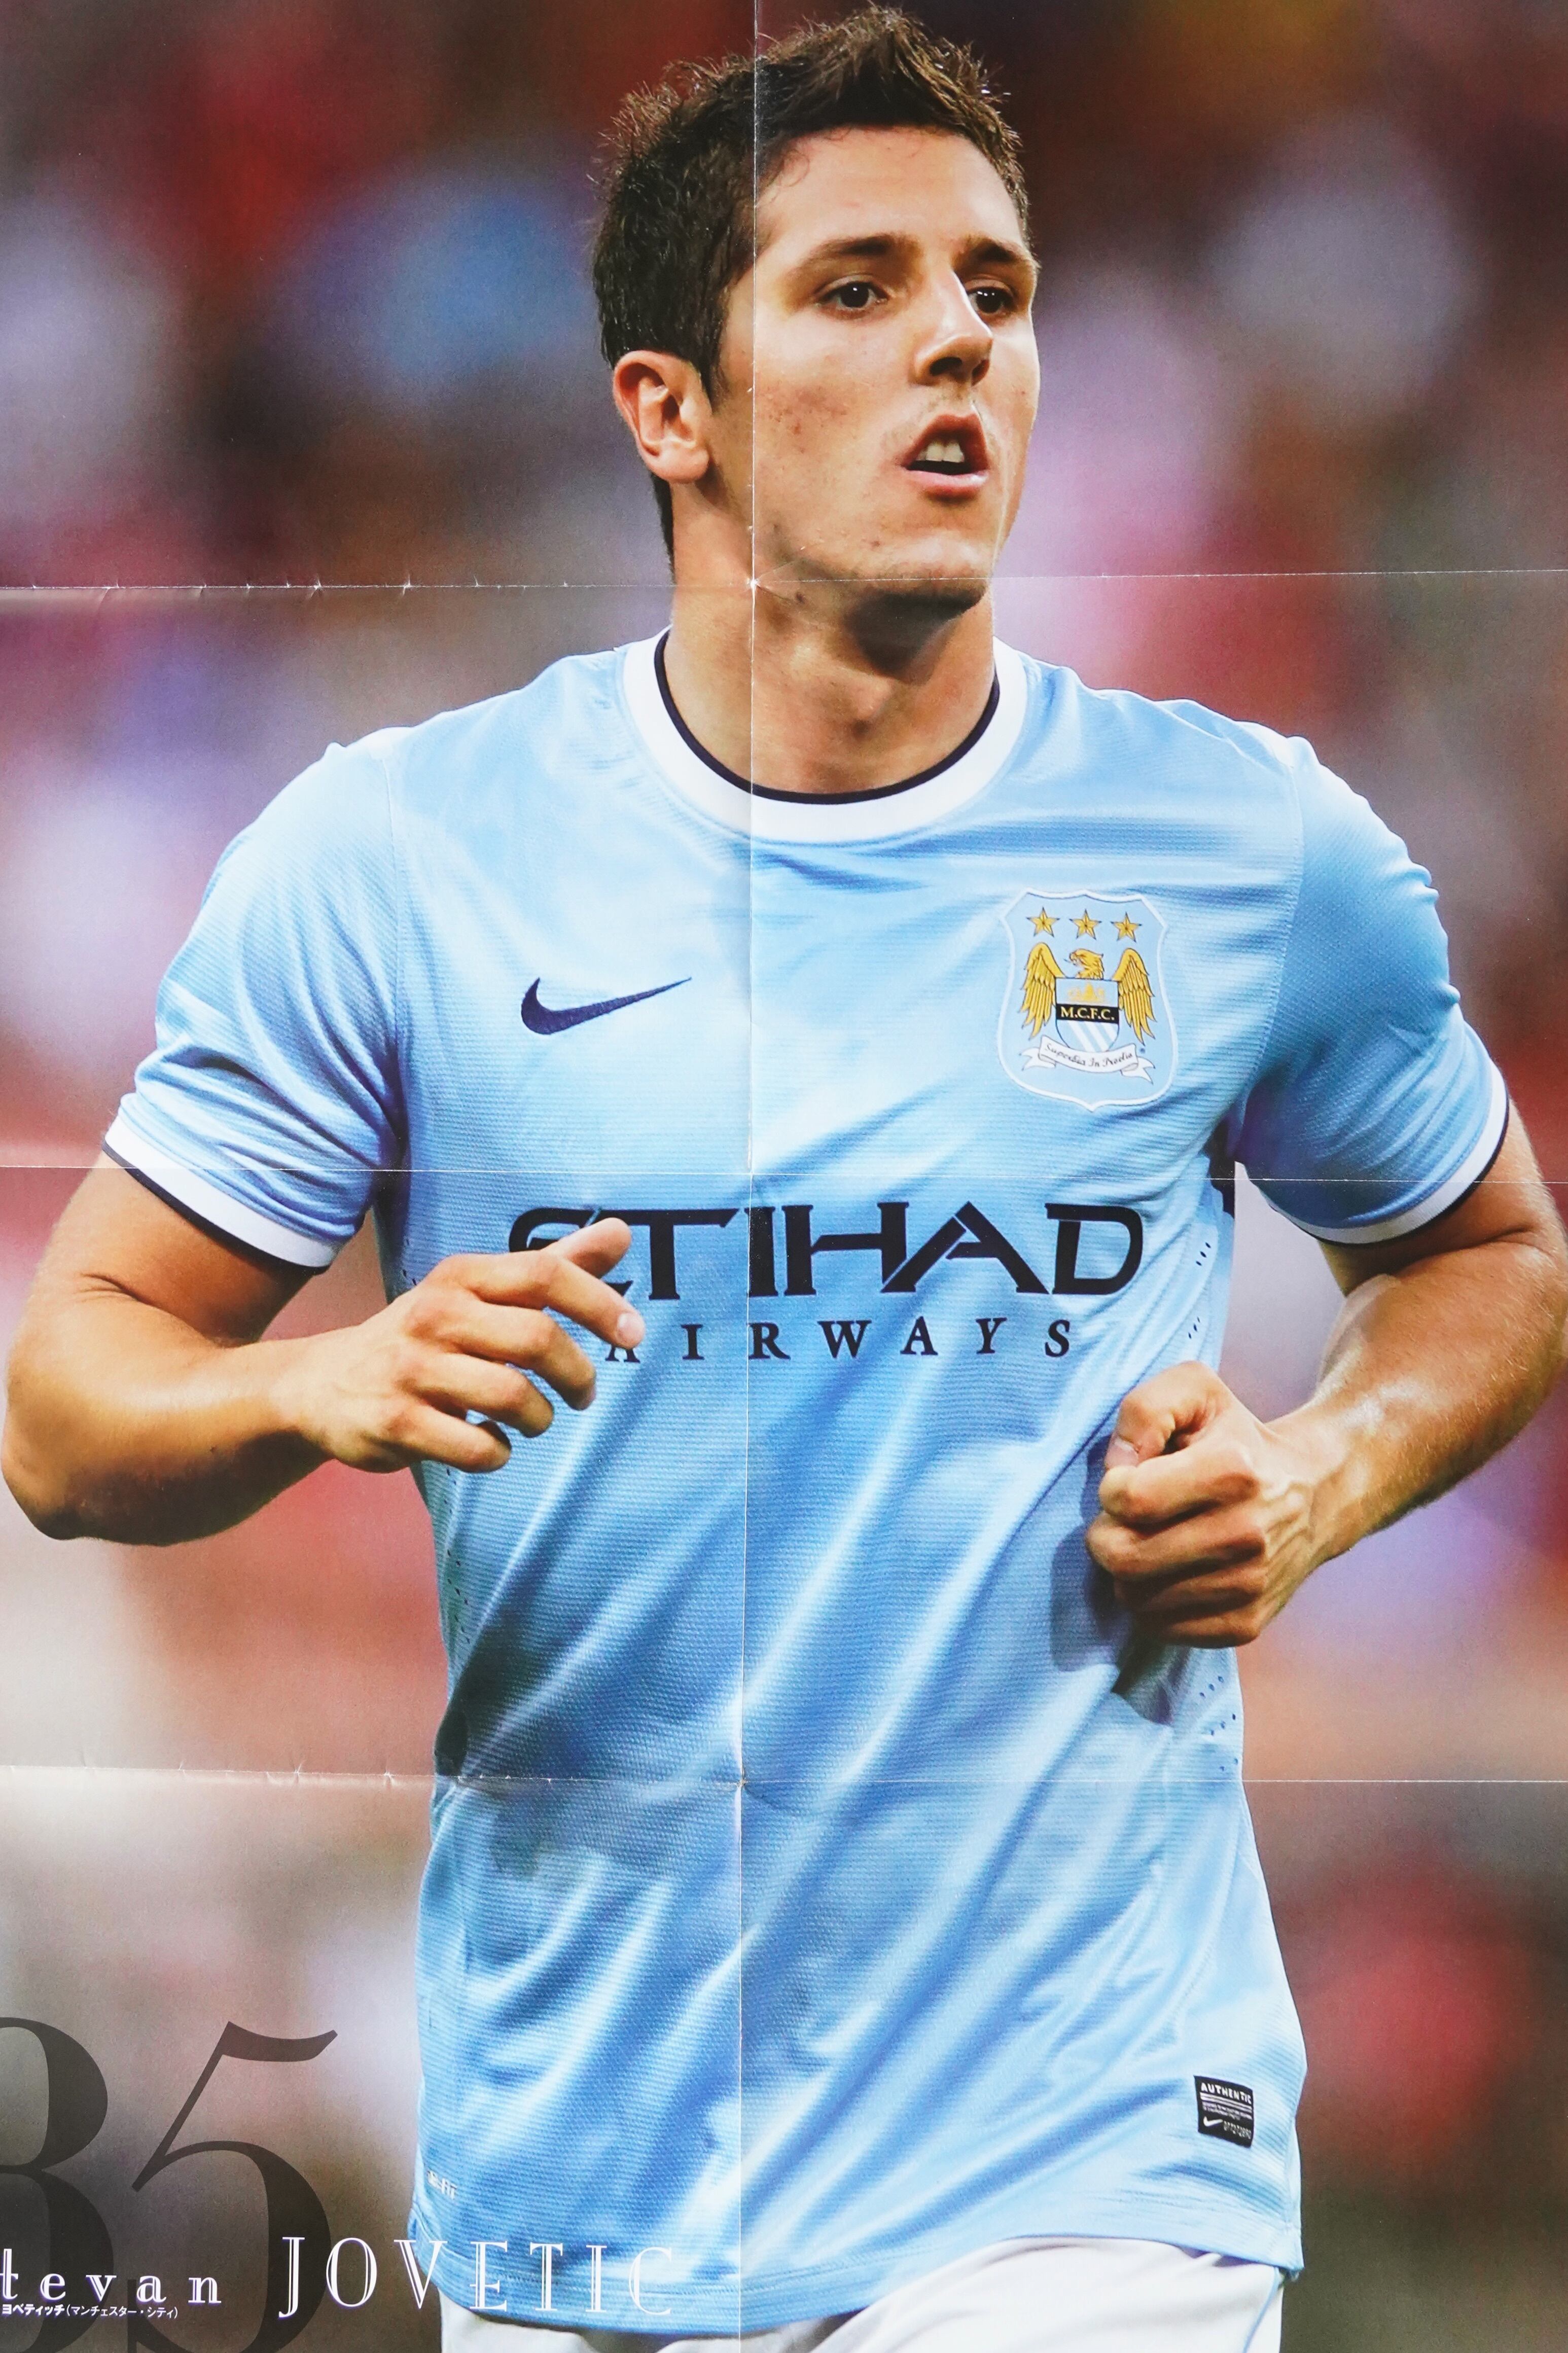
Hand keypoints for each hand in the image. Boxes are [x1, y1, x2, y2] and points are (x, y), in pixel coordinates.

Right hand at [276, 1221, 641, 1475]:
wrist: (322, 1385)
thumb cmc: (425, 1337)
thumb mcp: (480, 1293)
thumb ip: (553, 1266)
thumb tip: (621, 1230)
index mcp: (461, 1276)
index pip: (545, 1274)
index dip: (599, 1302)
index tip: (632, 1334)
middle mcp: (435, 1314)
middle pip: (537, 1338)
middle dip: (578, 1374)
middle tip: (583, 1395)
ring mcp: (411, 1369)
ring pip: (512, 1396)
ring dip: (540, 1419)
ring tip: (534, 1421)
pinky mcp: (395, 1423)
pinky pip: (477, 1447)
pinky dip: (498, 1454)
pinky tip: (490, 1446)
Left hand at [1086, 1362, 1331, 1647]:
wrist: (1316, 1492)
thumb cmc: (1238, 1437)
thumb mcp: (1196, 1390)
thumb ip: (1144, 1410)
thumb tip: (1117, 1467)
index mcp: (1232, 1471)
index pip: (1130, 1499)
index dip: (1111, 1488)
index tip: (1128, 1480)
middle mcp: (1246, 1534)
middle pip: (1125, 1559)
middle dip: (1105, 1536)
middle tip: (1123, 1521)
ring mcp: (1249, 1585)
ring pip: (1136, 1598)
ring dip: (1127, 1572)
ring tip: (1150, 1543)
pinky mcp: (1247, 1623)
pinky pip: (1162, 1629)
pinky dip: (1150, 1604)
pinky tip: (1169, 1574)